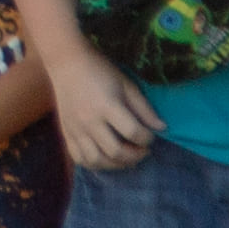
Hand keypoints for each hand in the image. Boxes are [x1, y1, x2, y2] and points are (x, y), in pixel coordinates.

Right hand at [53, 45, 161, 172]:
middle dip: (135, 155)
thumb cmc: (101, 70)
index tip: (151, 135)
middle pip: (116, 151)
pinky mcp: (66, 133)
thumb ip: (144, 108)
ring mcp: (75, 129)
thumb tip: (162, 128)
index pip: (133, 132)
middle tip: (143, 150)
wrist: (67, 63)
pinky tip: (106, 158)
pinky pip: (80, 158)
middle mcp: (90, 121)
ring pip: (97, 160)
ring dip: (116, 164)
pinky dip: (95, 164)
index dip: (148, 138)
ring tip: (127, 158)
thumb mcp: (127, 84)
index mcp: (107, 106)